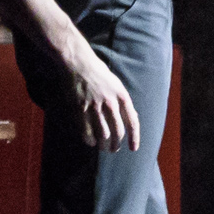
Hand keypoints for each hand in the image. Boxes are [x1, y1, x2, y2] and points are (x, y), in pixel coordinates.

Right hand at [48, 31, 143, 152]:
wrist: (78, 63)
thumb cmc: (98, 73)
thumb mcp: (116, 84)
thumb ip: (123, 101)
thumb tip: (132, 117)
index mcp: (122, 95)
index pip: (132, 121)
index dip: (134, 137)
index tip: (133, 148)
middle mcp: (110, 102)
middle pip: (117, 131)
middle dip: (116, 144)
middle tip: (113, 149)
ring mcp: (95, 106)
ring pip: (103, 134)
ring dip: (103, 145)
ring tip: (102, 147)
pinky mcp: (80, 109)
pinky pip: (87, 131)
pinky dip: (89, 140)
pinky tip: (90, 142)